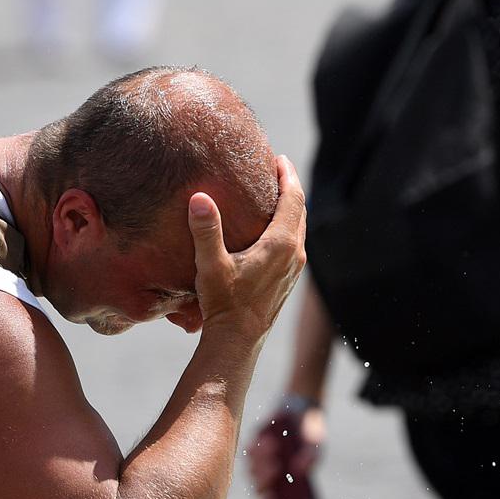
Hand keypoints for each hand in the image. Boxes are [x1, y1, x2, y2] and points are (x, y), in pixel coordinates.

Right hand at [188, 156, 307, 340]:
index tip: (279, 158)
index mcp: (280, 244)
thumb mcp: (210, 265)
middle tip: (276, 168)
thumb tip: (199, 198)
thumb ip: (206, 230)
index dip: (287, 175)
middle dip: (290, 187)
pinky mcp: (289, 279)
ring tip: (274, 193)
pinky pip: (295, 243)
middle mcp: (294, 254)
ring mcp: (294, 268)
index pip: (293, 198)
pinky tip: (271, 228)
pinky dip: (288, 226)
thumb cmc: (224, 303)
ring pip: (299, 228)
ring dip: (290, 208)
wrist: (238, 340)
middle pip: (300, 210)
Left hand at [248, 399, 325, 498]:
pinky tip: (267, 441)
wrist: (302, 415)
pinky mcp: (254, 444)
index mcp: (282, 485)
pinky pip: (251, 449)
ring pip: (253, 468)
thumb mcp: (315, 448)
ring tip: (275, 451)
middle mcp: (267, 475)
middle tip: (277, 470)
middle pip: (259, 485)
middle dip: (266, 479)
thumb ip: (310, 459)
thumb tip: (299, 472)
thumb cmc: (309, 438)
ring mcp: (258, 461)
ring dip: (263, 461)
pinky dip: (258, 446)